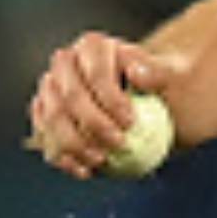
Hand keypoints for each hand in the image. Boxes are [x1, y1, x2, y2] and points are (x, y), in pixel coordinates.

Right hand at [24, 31, 172, 179]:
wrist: (147, 100)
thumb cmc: (162, 86)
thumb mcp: (172, 76)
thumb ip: (159, 72)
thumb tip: (136, 73)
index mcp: (93, 46)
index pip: (96, 72)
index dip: (110, 99)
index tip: (131, 123)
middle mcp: (65, 63)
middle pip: (69, 96)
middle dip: (92, 125)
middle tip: (120, 145)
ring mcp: (50, 88)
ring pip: (51, 118)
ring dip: (74, 144)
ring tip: (102, 161)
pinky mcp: (44, 114)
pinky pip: (44, 136)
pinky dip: (62, 156)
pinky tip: (84, 171)